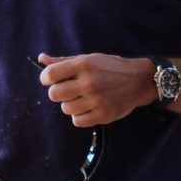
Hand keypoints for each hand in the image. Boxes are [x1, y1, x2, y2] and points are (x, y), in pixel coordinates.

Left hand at [37, 52, 156, 127]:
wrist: (139, 80)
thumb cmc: (110, 68)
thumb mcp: (88, 59)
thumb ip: (63, 61)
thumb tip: (41, 59)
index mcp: (83, 65)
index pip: (50, 74)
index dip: (46, 78)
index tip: (52, 79)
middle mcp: (89, 82)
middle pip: (54, 95)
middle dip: (58, 93)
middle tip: (68, 90)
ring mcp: (96, 100)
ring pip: (66, 109)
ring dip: (70, 104)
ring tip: (82, 98)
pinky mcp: (103, 115)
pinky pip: (77, 121)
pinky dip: (79, 116)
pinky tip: (88, 107)